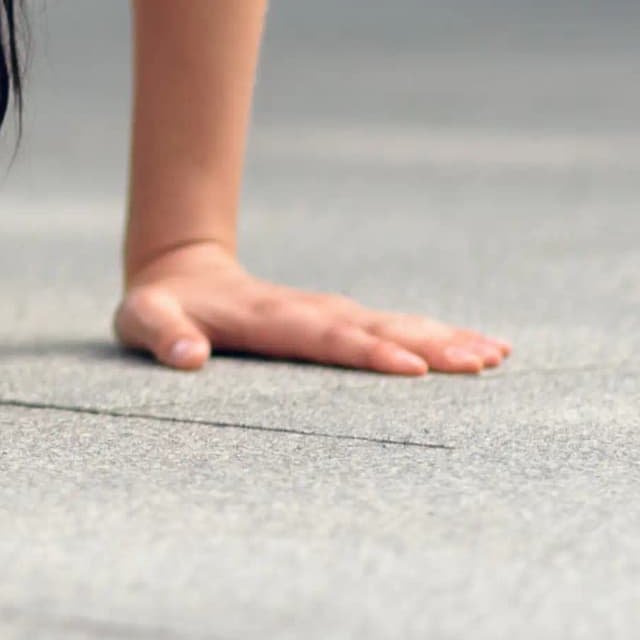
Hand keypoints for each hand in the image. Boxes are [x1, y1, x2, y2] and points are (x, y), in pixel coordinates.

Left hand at [114, 240, 508, 376]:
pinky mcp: (344, 322)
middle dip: (429, 346)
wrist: (181, 271)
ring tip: (496, 355)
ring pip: (397, 325)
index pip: (325, 337)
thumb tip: (188, 357)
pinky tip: (484, 350)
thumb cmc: (160, 308)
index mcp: (270, 318)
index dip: (367, 352)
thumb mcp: (143, 320)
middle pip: (377, 329)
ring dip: (446, 339)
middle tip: (481, 362)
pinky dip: (440, 337)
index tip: (411, 368)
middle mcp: (311, 312)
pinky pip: (398, 328)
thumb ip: (163, 335)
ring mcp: (331, 314)